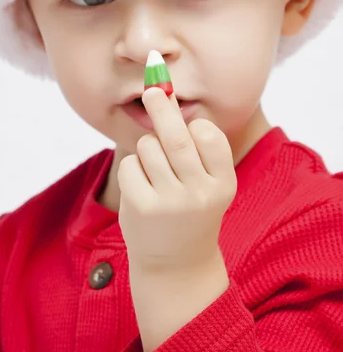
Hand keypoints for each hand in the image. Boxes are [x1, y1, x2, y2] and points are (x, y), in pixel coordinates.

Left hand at [117, 87, 236, 273]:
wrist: (176, 263)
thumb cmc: (190, 209)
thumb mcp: (204, 182)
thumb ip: (192, 143)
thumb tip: (164, 88)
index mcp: (223, 184)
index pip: (209, 137)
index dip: (196, 126)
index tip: (190, 125)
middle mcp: (200, 194)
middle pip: (176, 136)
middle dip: (162, 106)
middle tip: (151, 89)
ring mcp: (170, 203)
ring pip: (149, 147)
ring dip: (146, 149)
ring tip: (155, 172)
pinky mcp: (142, 208)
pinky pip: (130, 165)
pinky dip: (132, 168)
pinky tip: (142, 188)